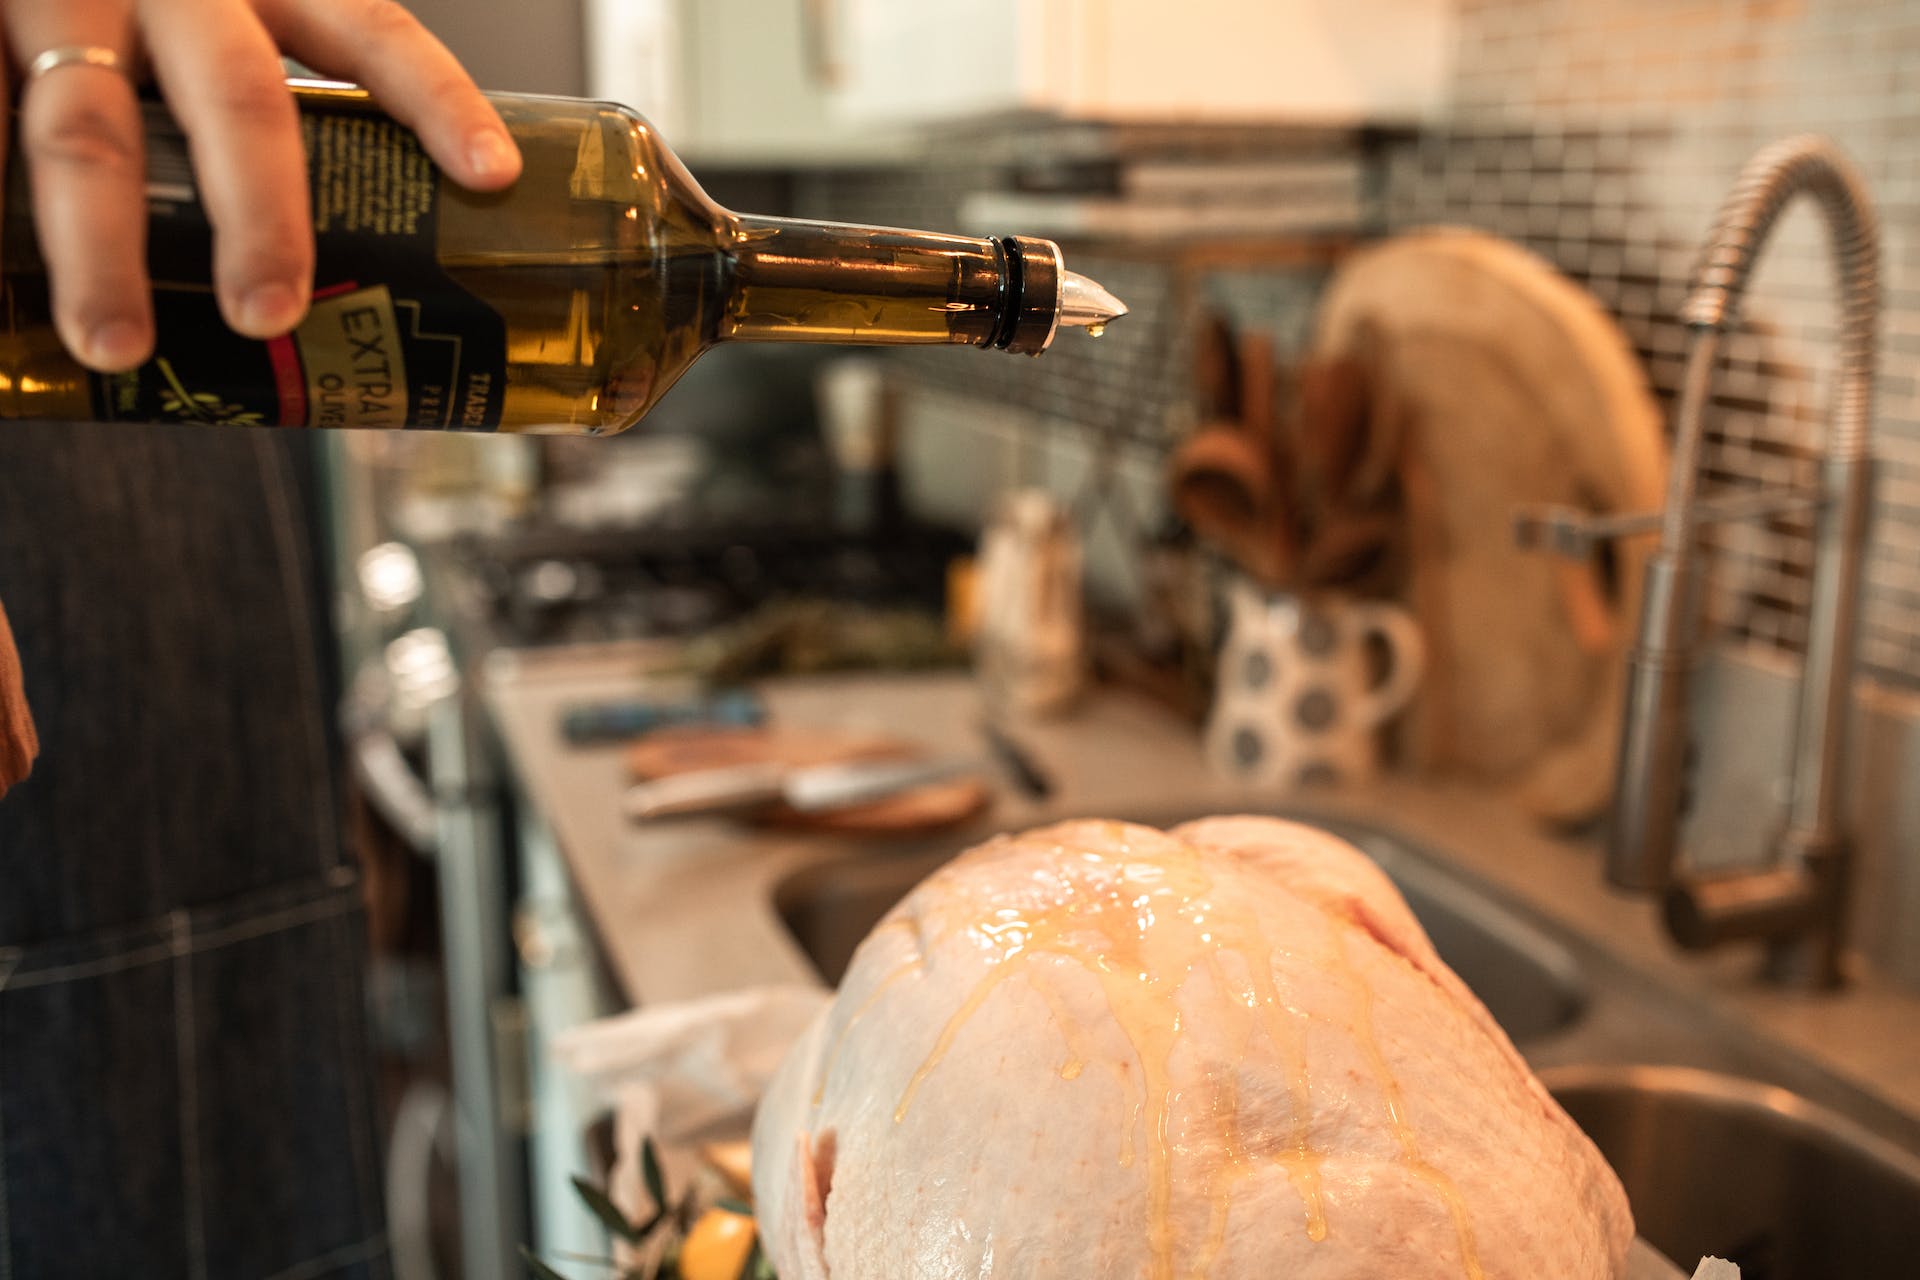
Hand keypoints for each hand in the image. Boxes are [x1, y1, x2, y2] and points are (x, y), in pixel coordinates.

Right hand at [2, 0, 524, 372]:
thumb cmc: (139, 12)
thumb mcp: (221, 24)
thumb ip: (261, 114)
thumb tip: (352, 267)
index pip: (372, 35)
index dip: (437, 100)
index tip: (493, 175)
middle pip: (238, 100)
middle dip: (260, 215)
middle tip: (270, 313)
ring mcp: (68, 2)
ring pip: (88, 131)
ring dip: (102, 250)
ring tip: (116, 345)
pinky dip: (1, 212)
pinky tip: (6, 286)